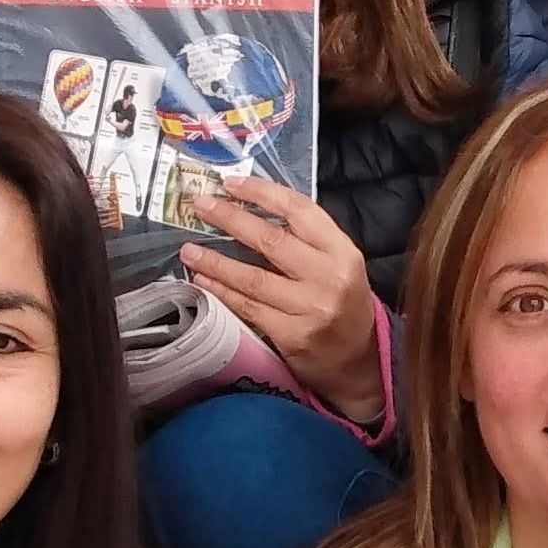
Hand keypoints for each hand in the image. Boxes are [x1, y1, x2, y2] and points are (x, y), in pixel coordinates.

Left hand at [179, 184, 386, 421]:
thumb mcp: (339, 265)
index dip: (262, 193)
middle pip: (272, 240)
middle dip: (231, 219)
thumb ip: (307, 239)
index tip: (231, 183)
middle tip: (201, 205)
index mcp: (343, 252)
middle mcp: (329, 277)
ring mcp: (310, 308)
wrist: (358, 363)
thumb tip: (252, 208)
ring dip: (216, 261)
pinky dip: (223, 292)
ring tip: (189, 250)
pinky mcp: (293, 335)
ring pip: (254, 278)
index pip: (299, 211)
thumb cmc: (343, 306)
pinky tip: (204, 280)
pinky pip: (249, 308)